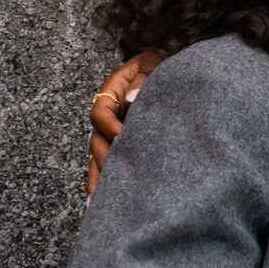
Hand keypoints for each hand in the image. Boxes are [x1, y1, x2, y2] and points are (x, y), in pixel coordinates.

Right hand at [85, 51, 159, 193]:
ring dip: (99, 180)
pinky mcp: (123, 147)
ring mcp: (112, 133)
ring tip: (97, 203)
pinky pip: (110, 166)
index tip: (123, 137)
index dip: (109, 126)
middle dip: (103, 161)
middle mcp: (108, 115)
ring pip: (98, 159)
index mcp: (111, 93)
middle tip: (113, 180)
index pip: (101, 113)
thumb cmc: (160, 65)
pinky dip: (106, 183)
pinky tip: (100, 203)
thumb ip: (144, 77)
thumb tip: (133, 98)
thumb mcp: (153, 63)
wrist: (172, 72)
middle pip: (96, 142)